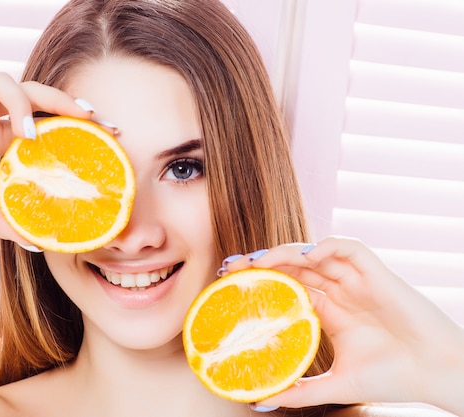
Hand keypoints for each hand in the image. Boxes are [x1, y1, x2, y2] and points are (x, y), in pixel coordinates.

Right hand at [0, 72, 92, 241]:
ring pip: (5, 82)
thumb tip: (39, 244)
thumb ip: (5, 222)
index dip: (76, 122)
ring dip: (22, 103)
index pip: (46, 121)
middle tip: (90, 117)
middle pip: (36, 95)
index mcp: (1, 136)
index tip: (108, 132)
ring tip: (30, 134)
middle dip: (65, 102)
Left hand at [225, 237, 463, 413]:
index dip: (261, 280)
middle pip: (294, 266)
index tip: (231, 282)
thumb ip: (302, 392)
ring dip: (286, 252)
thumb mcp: (337, 384)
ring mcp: (357, 281)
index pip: (288, 286)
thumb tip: (261, 401)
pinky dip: (328, 246)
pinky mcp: (377, 274)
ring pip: (315, 253)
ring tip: (259, 261)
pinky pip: (350, 248)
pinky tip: (307, 257)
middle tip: (233, 267)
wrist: (437, 375)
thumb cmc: (393, 378)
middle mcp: (339, 291)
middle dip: (264, 262)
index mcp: (329, 311)